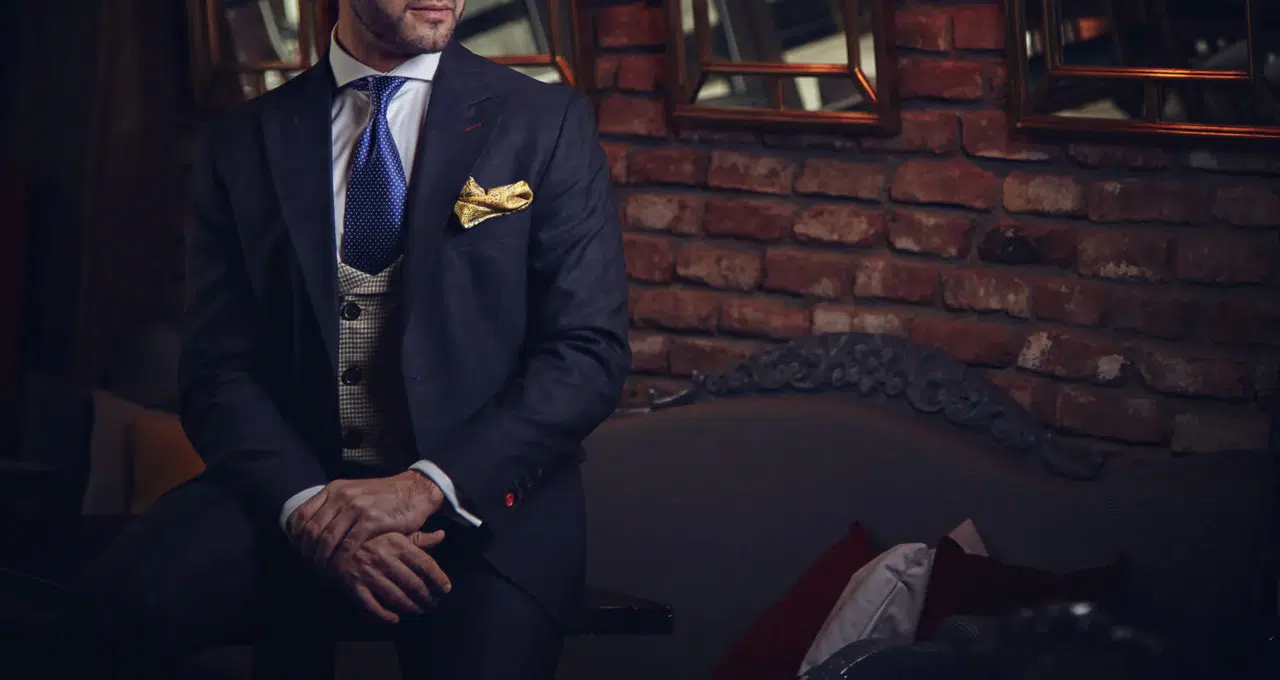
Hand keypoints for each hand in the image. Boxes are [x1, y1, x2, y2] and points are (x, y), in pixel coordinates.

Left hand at [287, 471, 444, 568]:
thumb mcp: (355, 494)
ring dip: (323, 560)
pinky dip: (341, 561)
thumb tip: (312, 531)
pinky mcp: (372, 519)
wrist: (416, 490)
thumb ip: (335, 508)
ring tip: (323, 572)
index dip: (295, 538)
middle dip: (308, 553)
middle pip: (311, 530)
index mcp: (334, 489)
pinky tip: (341, 570)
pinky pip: (348, 545)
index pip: (301, 515)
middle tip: (311, 567)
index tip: (299, 552)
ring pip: (327, 539)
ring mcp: (356, 507)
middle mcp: (342, 496)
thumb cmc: (385, 497)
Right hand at [334, 529, 451, 623]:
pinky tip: (394, 619)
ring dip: (411, 607)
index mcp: (396, 542)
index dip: (439, 579)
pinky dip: (384, 615)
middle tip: (433, 604)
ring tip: (419, 610)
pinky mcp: (352, 585)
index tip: (446, 588)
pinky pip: (371, 606)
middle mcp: (383, 558)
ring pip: (396, 597)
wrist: (329, 538)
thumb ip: (418, 537)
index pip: (425, 564)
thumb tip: (441, 536)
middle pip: (414, 584)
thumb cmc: (367, 535)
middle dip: (427, 597)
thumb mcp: (392, 531)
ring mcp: (367, 572)